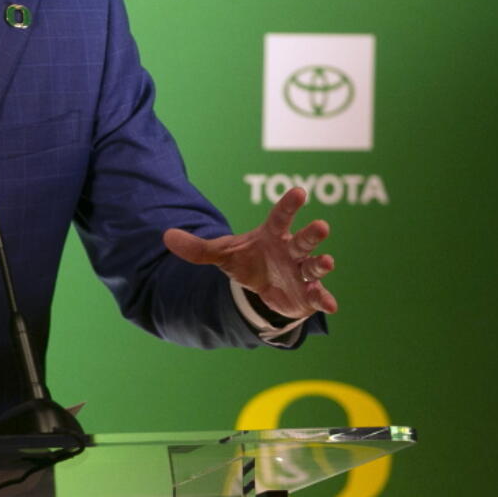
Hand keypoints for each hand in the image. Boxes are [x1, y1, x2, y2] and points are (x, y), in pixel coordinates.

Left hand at [163, 186, 336, 318]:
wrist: (260, 289)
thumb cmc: (247, 262)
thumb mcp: (221, 255)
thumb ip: (197, 248)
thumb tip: (166, 236)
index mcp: (271, 236)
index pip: (280, 217)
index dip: (289, 205)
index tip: (299, 192)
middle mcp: (291, 251)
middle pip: (303, 240)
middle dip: (312, 234)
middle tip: (322, 226)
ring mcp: (302, 272)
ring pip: (314, 265)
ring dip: (321, 264)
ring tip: (328, 262)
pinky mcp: (308, 294)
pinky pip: (318, 295)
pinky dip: (324, 299)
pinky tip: (330, 305)